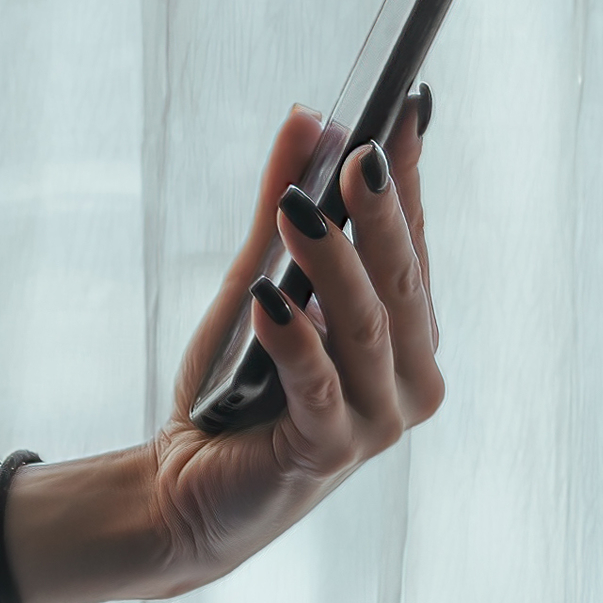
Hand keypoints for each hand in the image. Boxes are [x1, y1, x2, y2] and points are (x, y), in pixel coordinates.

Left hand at [138, 96, 446, 589]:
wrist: (189, 495)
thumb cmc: (237, 387)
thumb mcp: (258, 279)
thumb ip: (282, 204)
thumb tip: (308, 119)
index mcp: (408, 333)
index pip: (413, 241)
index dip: (408, 176)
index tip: (402, 107)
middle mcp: (411, 377)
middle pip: (402, 280)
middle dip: (380, 211)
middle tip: (359, 150)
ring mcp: (378, 420)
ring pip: (366, 326)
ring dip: (332, 264)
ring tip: (298, 211)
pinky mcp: (329, 452)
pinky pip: (318, 386)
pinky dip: (296, 340)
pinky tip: (269, 300)